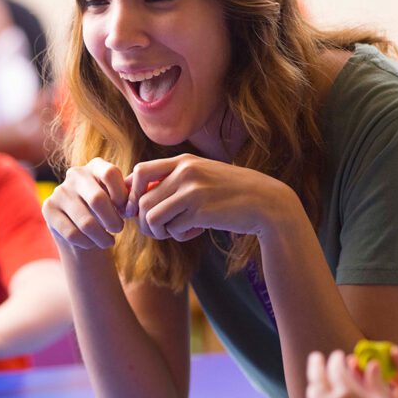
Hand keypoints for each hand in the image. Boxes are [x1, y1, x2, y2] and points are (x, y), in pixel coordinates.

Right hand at [42, 158, 129, 250]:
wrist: (81, 227)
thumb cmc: (106, 210)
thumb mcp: (119, 200)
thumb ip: (127, 198)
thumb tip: (132, 206)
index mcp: (95, 166)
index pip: (110, 174)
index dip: (122, 196)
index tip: (126, 211)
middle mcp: (75, 174)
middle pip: (98, 199)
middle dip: (113, 221)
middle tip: (119, 229)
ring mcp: (59, 191)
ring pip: (85, 222)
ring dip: (102, 237)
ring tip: (108, 241)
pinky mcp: (48, 209)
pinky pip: (72, 233)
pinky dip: (87, 243)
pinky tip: (92, 243)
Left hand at [126, 155, 287, 242]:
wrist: (266, 203)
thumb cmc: (231, 192)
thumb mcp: (202, 176)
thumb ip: (174, 181)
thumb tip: (138, 201)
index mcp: (184, 161)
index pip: (140, 171)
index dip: (131, 194)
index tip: (138, 209)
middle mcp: (185, 172)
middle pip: (141, 201)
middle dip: (144, 222)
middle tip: (159, 230)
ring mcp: (193, 192)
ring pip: (151, 218)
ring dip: (159, 232)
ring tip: (176, 231)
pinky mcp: (201, 212)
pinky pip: (173, 230)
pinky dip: (180, 236)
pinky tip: (196, 231)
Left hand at [305, 350, 397, 397]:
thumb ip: (374, 382)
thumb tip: (371, 364)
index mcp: (346, 394)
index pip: (336, 369)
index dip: (337, 359)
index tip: (339, 354)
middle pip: (316, 379)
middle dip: (316, 365)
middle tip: (316, 356)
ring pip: (313, 394)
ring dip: (313, 381)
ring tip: (317, 374)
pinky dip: (316, 396)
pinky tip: (322, 395)